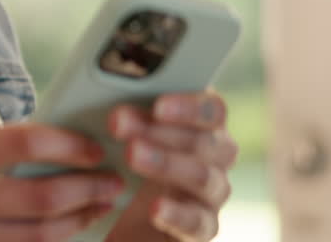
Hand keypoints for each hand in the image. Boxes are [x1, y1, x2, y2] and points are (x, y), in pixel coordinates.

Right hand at [0, 124, 126, 241]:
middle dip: (86, 191)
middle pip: (39, 197)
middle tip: (115, 183)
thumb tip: (17, 148)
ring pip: (31, 237)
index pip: (22, 143)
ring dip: (74, 224)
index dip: (67, 146)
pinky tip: (57, 240)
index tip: (93, 146)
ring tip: (97, 211)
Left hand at [106, 92, 237, 240]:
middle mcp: (215, 158)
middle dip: (160, 131)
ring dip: (166, 164)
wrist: (122, 213)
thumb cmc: (124, 160)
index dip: (190, 106)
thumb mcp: (125, 135)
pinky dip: (177, 213)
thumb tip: (114, 102)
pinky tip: (154, 207)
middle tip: (119, 124)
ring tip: (131, 155)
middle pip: (205, 141)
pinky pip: (198, 222)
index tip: (157, 106)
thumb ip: (129, 114)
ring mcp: (211, 194)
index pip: (213, 110)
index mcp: (202, 126)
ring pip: (203, 177)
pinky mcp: (203, 228)